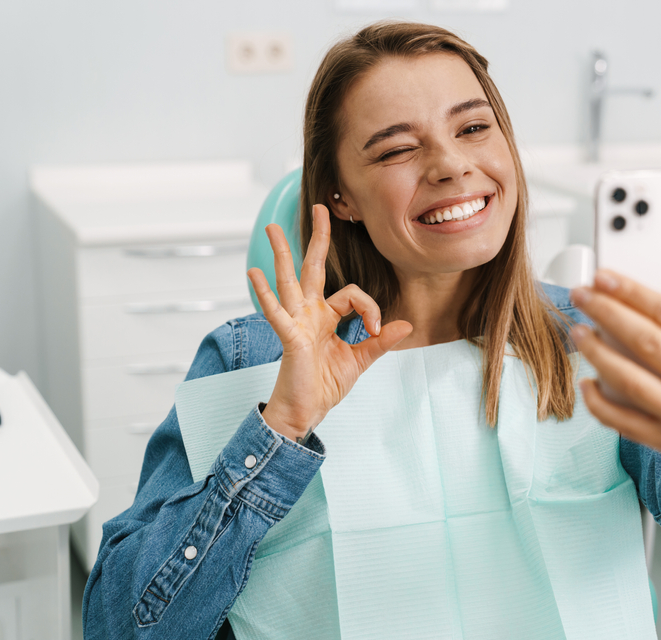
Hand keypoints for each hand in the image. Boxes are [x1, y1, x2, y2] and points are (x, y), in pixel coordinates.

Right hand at [247, 204, 412, 438]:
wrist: (307, 411)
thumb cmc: (325, 385)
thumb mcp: (360, 360)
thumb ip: (379, 342)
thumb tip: (406, 325)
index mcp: (326, 316)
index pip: (351, 295)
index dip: (369, 308)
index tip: (377, 329)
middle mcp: (309, 313)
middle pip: (313, 267)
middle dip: (318, 238)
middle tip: (320, 207)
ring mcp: (296, 322)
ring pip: (288, 280)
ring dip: (281, 253)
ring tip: (272, 228)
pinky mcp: (288, 337)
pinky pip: (276, 312)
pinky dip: (264, 294)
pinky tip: (254, 273)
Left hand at [570, 265, 660, 502]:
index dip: (633, 293)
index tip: (605, 277)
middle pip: (646, 342)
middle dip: (606, 313)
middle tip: (582, 295)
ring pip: (630, 381)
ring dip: (597, 353)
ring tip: (578, 331)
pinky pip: (623, 421)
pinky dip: (598, 402)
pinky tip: (586, 382)